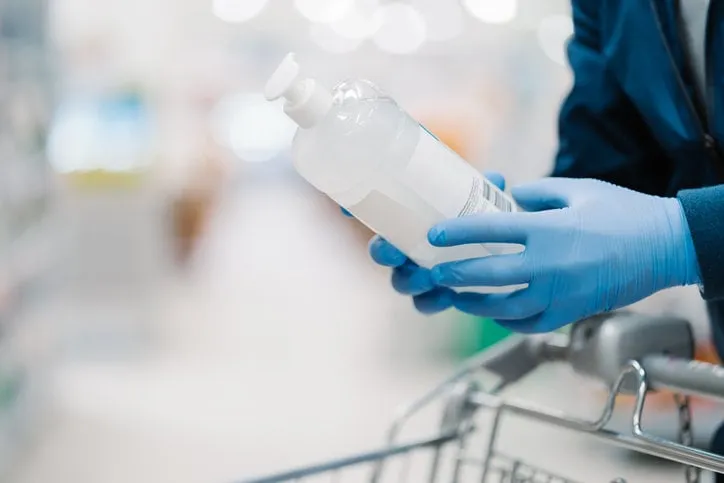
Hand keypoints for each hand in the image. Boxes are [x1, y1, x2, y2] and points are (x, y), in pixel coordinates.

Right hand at [350, 172, 507, 314]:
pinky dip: (433, 302)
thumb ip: (480, 186)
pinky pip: (426, 304)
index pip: (376, 215)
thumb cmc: (470, 211)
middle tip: (396, 251)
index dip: (359, 212)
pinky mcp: (434, 294)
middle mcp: (405, 249)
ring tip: (428, 277)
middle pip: (382, 255)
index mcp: (405, 220)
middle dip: (385, 253)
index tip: (355, 212)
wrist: (494, 243)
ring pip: (403, 283)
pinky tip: (448, 297)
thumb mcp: (472, 194)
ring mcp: (417, 274)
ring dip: (411, 280)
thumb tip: (499, 179)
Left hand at [428, 178, 700, 332]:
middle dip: (455, 274)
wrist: (664, 246)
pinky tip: (496, 314)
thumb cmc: (622, 211)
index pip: (489, 230)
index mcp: (547, 230)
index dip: (457, 232)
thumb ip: (536, 194)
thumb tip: (508, 198)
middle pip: (488, 274)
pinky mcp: (571, 312)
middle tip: (434, 273)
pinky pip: (530, 324)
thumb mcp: (577, 189)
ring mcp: (559, 293)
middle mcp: (548, 265)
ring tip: (456, 298)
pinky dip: (508, 321)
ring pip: (504, 307)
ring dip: (475, 304)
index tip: (434, 235)